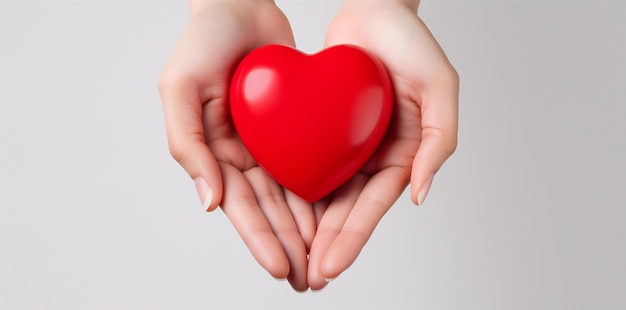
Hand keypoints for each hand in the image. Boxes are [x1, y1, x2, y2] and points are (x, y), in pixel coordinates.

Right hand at [158, 0, 313, 290]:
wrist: (240, 3)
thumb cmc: (203, 41)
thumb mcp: (179, 88)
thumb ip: (187, 146)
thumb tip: (208, 203)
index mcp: (211, 151)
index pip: (239, 206)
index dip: (258, 239)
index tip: (280, 267)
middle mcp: (240, 153)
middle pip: (268, 210)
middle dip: (286, 246)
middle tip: (307, 279)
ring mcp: (267, 142)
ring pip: (290, 195)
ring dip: (304, 230)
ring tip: (321, 261)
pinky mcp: (291, 127)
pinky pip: (307, 165)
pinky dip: (318, 193)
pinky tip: (332, 218)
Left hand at [307, 0, 458, 289]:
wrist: (373, 9)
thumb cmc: (411, 42)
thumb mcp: (441, 85)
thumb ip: (439, 141)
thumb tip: (419, 195)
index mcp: (404, 152)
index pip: (376, 204)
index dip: (355, 237)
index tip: (330, 265)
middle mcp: (375, 155)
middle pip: (349, 210)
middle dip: (330, 246)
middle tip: (308, 278)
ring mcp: (349, 145)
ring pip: (326, 196)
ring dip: (311, 230)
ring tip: (293, 261)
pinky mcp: (325, 130)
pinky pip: (309, 164)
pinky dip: (297, 192)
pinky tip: (281, 216)